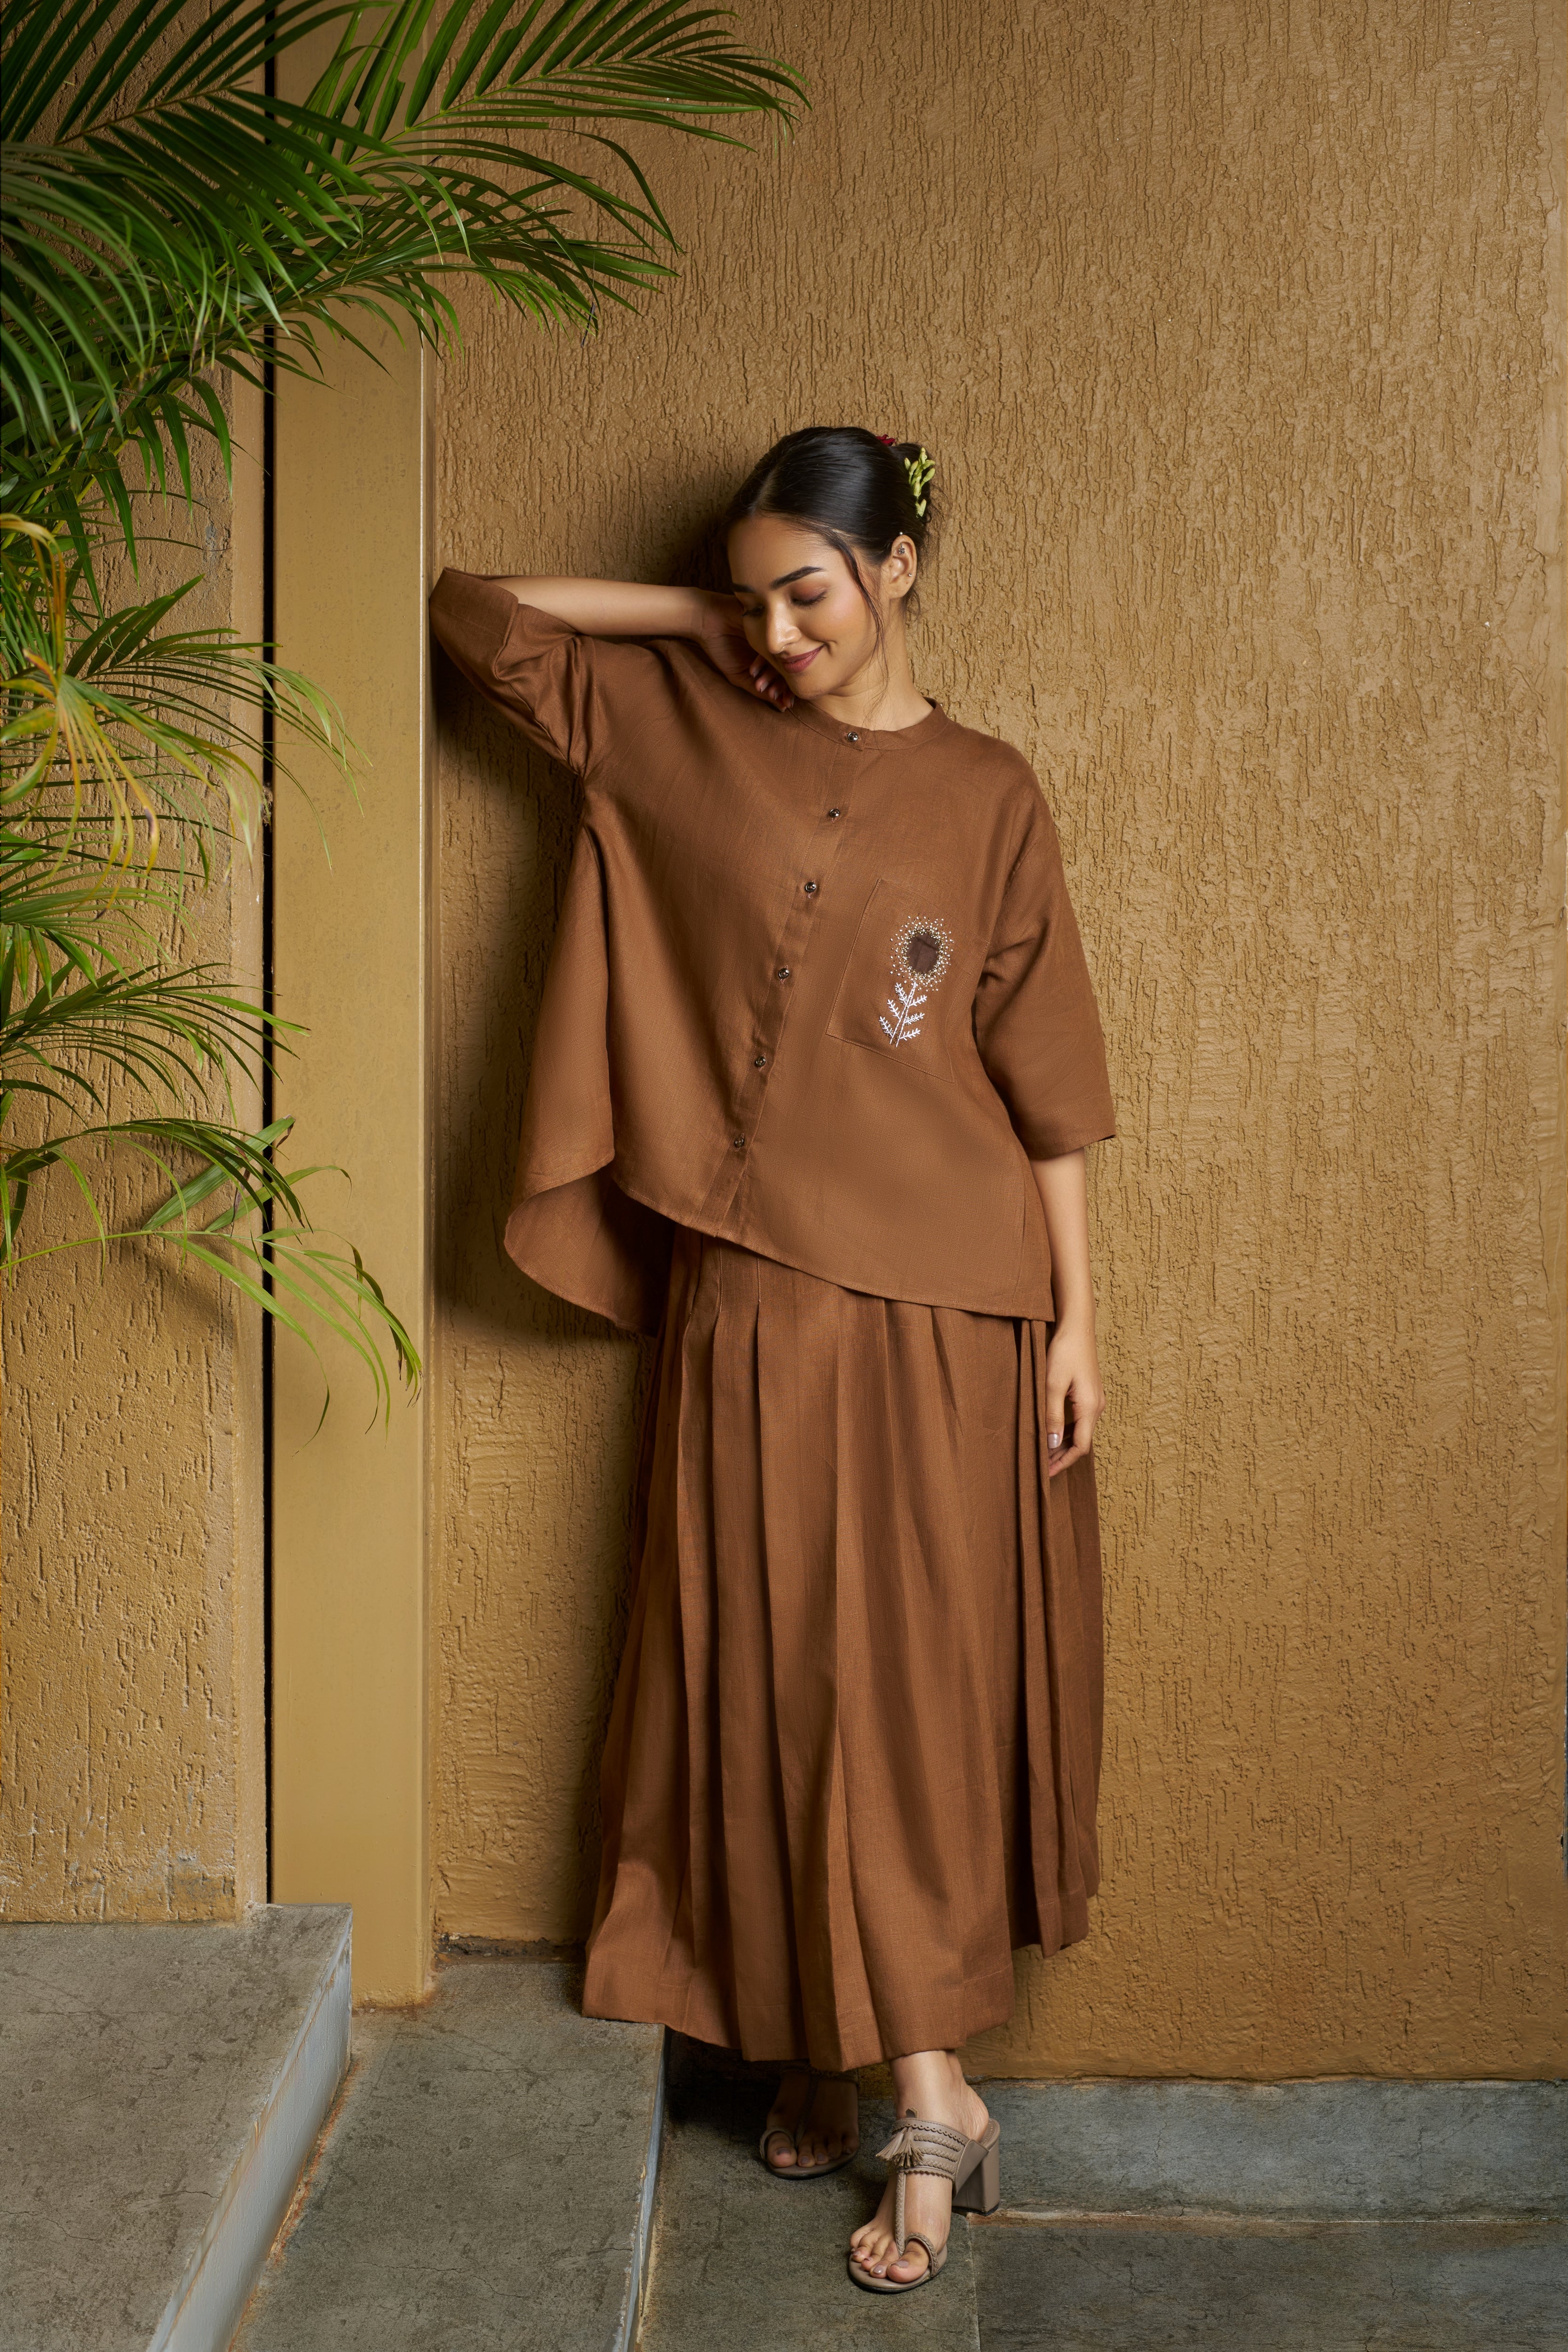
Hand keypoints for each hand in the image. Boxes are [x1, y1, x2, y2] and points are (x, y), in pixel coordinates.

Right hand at [693, 594, 792, 709]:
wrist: (707, 622)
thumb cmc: (721, 648)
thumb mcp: (740, 676)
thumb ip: (759, 690)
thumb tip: (782, 706)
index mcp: (770, 659)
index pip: (784, 676)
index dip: (786, 691)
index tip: (784, 703)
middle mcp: (773, 647)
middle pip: (786, 668)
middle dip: (782, 686)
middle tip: (774, 696)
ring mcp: (770, 637)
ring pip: (780, 659)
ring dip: (773, 677)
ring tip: (764, 688)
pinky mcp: (764, 625)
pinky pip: (769, 646)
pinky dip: (763, 661)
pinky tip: (754, 671)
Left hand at [1043, 1318, 1102, 1477]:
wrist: (1077, 1327)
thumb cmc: (1064, 1352)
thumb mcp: (1052, 1384)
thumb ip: (1052, 1415)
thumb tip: (1052, 1444)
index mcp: (1090, 1408)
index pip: (1080, 1447)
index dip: (1063, 1462)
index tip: (1046, 1473)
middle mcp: (1097, 1407)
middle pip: (1081, 1441)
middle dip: (1062, 1456)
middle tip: (1041, 1466)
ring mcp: (1095, 1400)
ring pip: (1081, 1431)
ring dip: (1063, 1443)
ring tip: (1043, 1452)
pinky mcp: (1090, 1393)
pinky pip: (1080, 1419)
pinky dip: (1067, 1430)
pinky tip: (1053, 1430)